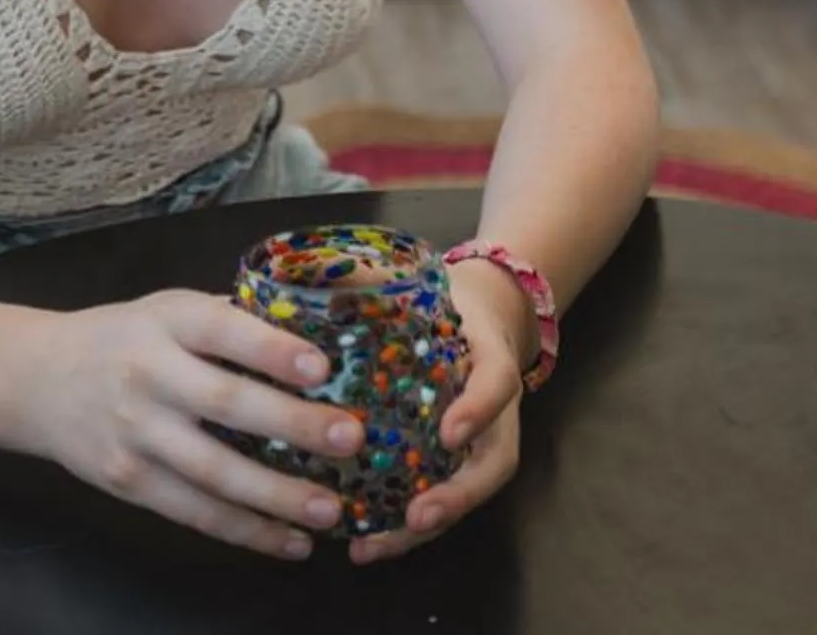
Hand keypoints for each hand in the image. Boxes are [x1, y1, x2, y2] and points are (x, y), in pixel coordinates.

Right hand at [16, 289, 364, 559]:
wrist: (39, 379)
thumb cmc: (126, 339)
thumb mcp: (168, 310)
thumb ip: (229, 324)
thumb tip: (319, 338)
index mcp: (166, 322)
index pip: (221, 332)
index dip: (270, 350)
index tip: (321, 368)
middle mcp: (148, 375)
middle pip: (224, 404)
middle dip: (291, 424)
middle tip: (348, 438)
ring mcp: (134, 433)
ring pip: (212, 472)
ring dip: (276, 496)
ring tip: (329, 510)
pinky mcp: (128, 482)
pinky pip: (193, 512)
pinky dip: (244, 530)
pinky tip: (289, 541)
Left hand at [349, 256, 529, 564]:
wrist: (482, 314)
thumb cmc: (445, 300)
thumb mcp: (426, 280)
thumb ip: (379, 277)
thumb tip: (320, 269)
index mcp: (492, 360)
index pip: (496, 383)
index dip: (478, 409)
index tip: (449, 433)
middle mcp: (494, 412)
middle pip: (490, 465)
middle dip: (455, 497)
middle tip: (417, 517)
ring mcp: (478, 443)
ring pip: (463, 495)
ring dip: (421, 530)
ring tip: (370, 548)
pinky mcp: (452, 464)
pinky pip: (436, 500)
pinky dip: (402, 528)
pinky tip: (358, 544)